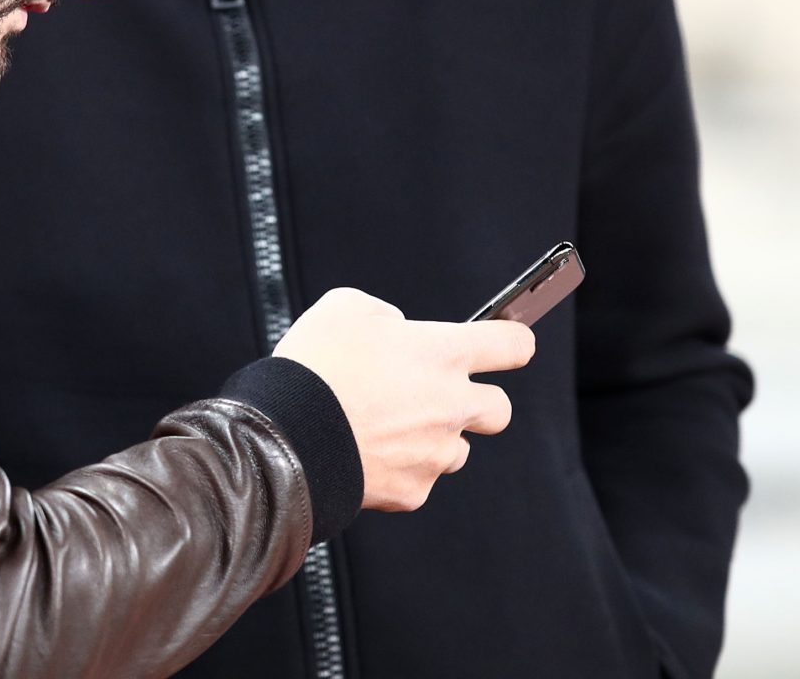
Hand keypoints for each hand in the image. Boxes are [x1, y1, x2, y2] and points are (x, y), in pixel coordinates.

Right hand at [273, 288, 533, 511]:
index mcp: (442, 353)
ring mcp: (435, 452)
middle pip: (500, 408)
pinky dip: (401, 469)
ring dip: (434, 438)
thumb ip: (385, 315)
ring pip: (457, 449)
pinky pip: (420, 479)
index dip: (513, 340)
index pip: (512, 344)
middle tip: (440, 394)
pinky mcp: (414, 491)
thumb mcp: (345, 308)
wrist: (286, 437)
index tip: (508, 343)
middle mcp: (451, 404)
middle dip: (479, 401)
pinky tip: (367, 452)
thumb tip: (396, 332)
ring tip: (386, 427)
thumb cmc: (314, 367)